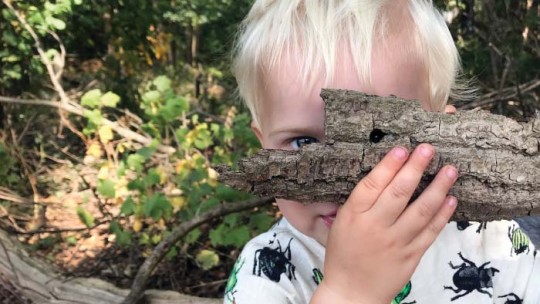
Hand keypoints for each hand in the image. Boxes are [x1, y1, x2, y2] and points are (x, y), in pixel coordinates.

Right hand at [311, 144, 457, 303]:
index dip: (389, 165)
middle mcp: (375, 227)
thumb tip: (382, 175)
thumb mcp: (340, 224)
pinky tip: (451, 198)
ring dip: (438, 187)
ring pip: (421, 210)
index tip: (402, 148)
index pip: (373, 184)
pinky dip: (442, 214)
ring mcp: (396, 242)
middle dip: (416, 168)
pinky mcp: (412, 255)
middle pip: (399, 192)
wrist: (352, 292)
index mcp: (354, 216)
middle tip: (429, 149)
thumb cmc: (343, 255)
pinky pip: (430, 231)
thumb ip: (359, 202)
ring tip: (450, 170)